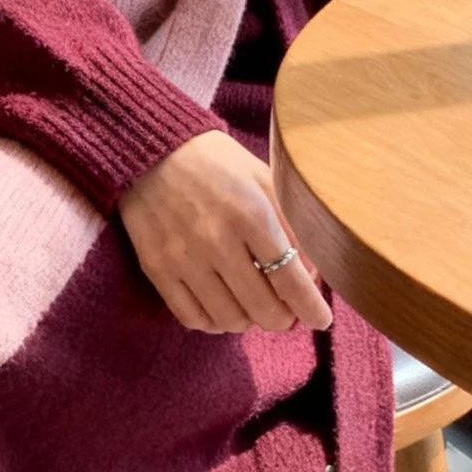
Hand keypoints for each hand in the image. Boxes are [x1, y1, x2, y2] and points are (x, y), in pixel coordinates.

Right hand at [117, 130, 332, 335]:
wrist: (152, 149)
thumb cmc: (218, 164)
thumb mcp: (265, 179)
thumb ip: (292, 224)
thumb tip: (310, 275)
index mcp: (252, 214)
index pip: (290, 280)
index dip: (310, 309)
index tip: (320, 319)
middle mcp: (217, 240)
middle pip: (262, 308)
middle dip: (283, 319)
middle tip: (287, 312)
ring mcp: (183, 257)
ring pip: (229, 319)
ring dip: (249, 321)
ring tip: (253, 306)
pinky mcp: (156, 268)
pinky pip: (192, 317)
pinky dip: (214, 322)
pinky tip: (223, 308)